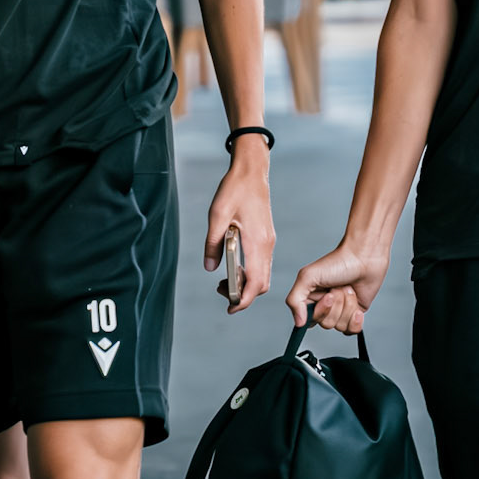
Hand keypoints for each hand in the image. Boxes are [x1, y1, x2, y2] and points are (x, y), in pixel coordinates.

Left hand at [204, 143, 273, 312]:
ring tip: (225, 282)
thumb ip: (213, 244)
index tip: (230, 307)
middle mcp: (266, 245)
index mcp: (256, 242)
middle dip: (244, 295)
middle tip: (222, 293)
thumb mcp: (217, 215)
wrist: (252, 171)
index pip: (255, 283)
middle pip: (262, 284)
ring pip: (263, 275)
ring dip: (247, 284)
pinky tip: (234, 267)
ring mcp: (268, 242)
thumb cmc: (235, 189)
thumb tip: (210, 267)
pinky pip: (262, 263)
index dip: (244, 300)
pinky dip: (250, 273)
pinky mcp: (266, 237)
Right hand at [286, 242, 389, 334]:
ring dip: (347, 306)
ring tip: (349, 289)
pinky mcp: (355, 314)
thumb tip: (298, 323)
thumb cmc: (336, 262)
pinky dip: (356, 320)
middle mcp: (324, 307)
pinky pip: (352, 331)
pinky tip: (358, 308)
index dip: (320, 311)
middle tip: (339, 287)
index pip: (308, 321)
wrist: (364, 257)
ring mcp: (340, 311)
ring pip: (340, 326)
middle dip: (336, 305)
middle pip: (326, 324)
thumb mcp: (308, 277)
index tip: (327, 296)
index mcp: (310, 299)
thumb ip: (295, 300)